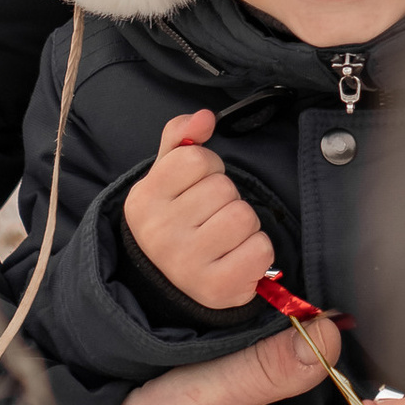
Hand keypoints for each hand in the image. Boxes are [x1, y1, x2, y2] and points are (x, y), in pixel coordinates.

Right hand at [122, 108, 275, 311]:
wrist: (170, 281)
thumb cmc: (175, 216)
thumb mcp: (166, 174)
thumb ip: (180, 137)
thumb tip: (204, 116)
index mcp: (144, 200)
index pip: (196, 159)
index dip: (209, 167)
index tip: (199, 185)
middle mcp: (160, 233)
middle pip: (224, 189)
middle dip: (226, 198)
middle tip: (210, 217)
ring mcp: (187, 264)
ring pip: (244, 217)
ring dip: (244, 224)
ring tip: (223, 236)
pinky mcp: (217, 288)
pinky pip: (260, 249)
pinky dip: (256, 250)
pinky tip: (235, 257)